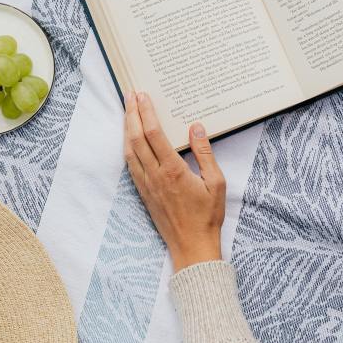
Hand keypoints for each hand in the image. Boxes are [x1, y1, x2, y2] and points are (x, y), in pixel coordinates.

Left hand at [123, 91, 225, 271]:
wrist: (192, 247)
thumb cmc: (207, 217)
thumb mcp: (216, 183)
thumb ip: (205, 153)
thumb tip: (196, 127)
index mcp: (173, 170)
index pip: (153, 134)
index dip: (146, 112)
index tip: (142, 96)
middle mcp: (155, 175)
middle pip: (136, 138)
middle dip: (131, 114)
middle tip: (129, 95)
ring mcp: (146, 184)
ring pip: (129, 151)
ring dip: (126, 128)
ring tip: (126, 111)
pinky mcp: (143, 193)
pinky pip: (130, 165)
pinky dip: (127, 147)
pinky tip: (128, 139)